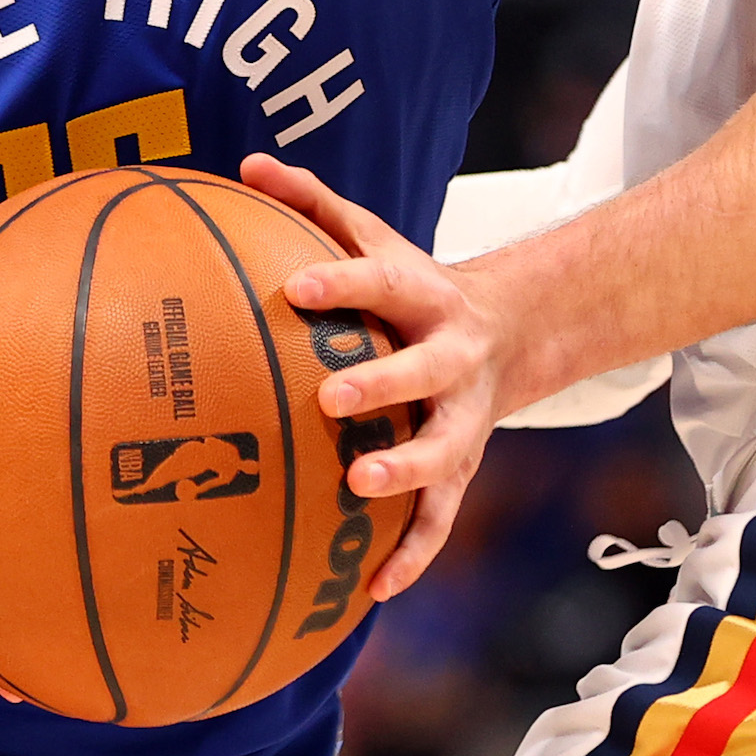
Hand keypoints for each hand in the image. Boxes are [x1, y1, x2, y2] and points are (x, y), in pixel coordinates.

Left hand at [241, 154, 531, 602]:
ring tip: (359, 487)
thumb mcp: (374, 237)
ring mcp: (461, 418)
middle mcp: (452, 358)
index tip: (292, 287)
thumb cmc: (409, 287)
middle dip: (382, 382)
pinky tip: (372, 591)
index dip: (339, 282)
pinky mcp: (462, 470)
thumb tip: (246, 164)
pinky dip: (412, 555)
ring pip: (443, 450)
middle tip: (330, 398)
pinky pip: (440, 519)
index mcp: (422, 296)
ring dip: (406, 472)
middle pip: (424, 370)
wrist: (508, 335)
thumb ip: (313, 202)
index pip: (379, 281)